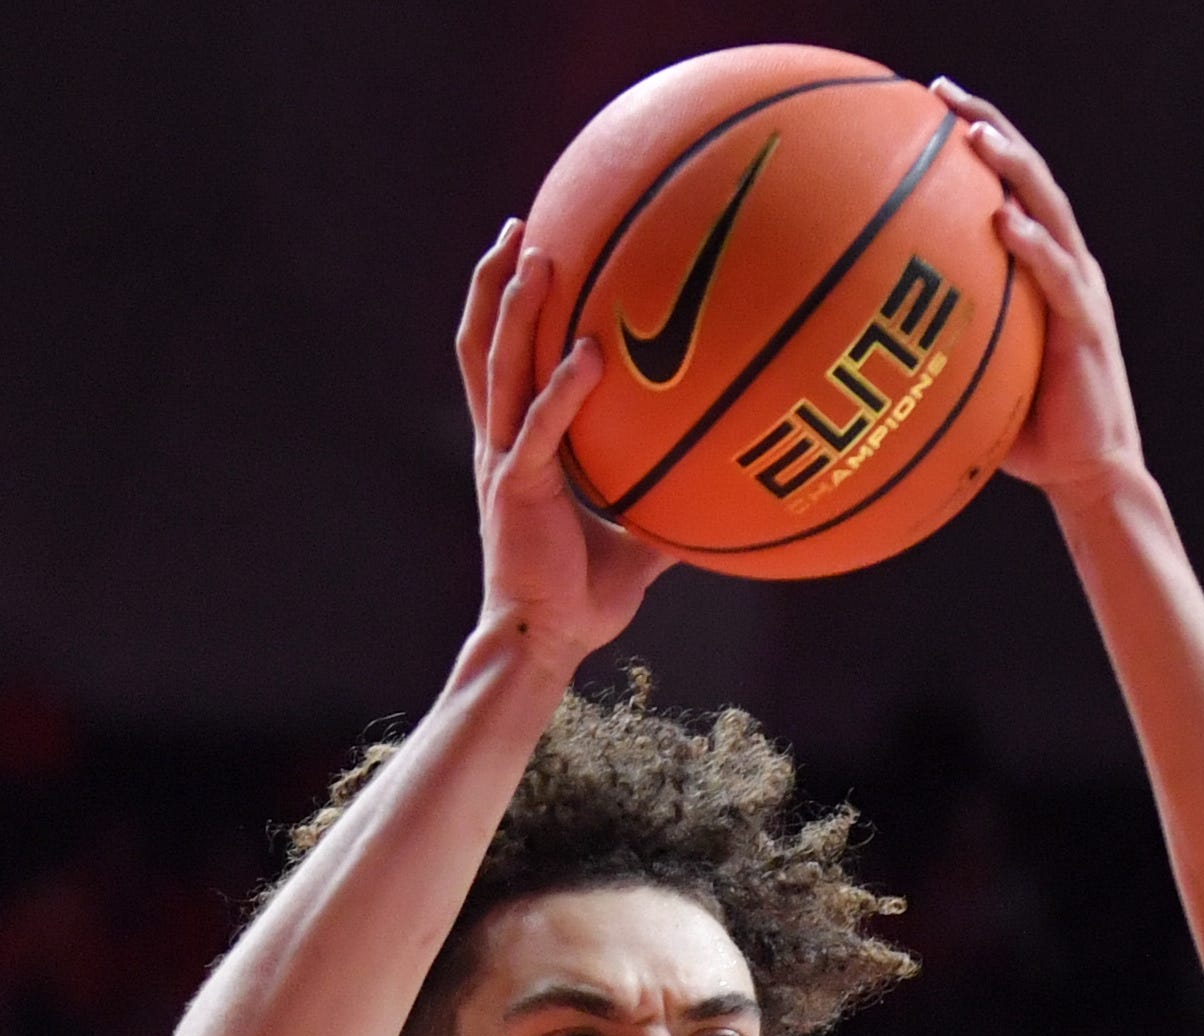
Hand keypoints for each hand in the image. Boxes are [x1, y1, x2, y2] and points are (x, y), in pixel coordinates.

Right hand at [456, 218, 670, 660]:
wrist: (544, 642)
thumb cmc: (582, 597)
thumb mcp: (635, 543)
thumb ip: (666, 509)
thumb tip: (720, 495)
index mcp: (517, 445)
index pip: (502, 360)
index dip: (506, 306)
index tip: (530, 252)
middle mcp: (501, 441)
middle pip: (483, 343)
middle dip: (495, 282)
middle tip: (521, 225)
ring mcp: (504, 460)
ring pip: (498, 366)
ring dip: (513, 308)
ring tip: (535, 254)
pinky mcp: (517, 486)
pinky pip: (542, 424)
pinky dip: (563, 388)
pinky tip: (588, 352)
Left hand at [929, 79, 1143, 509]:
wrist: (1088, 474)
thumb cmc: (1026, 432)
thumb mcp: (974, 375)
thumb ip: (938, 344)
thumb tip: (859, 342)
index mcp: (1043, 269)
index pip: (1011, 188)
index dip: (978, 141)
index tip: (930, 106)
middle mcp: (1067, 266)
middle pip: (1030, 178)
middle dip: (988, 127)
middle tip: (942, 93)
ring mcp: (1080, 292)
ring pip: (1050, 211)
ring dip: (1013, 169)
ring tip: (976, 138)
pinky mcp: (1087, 327)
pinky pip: (1059, 277)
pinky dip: (1034, 245)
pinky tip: (1006, 221)